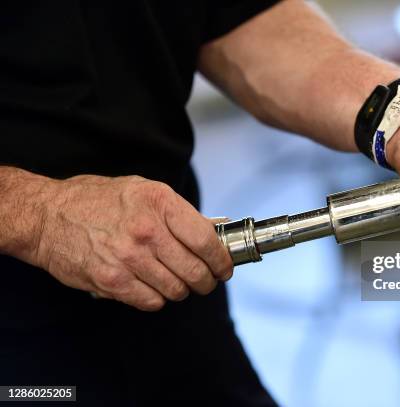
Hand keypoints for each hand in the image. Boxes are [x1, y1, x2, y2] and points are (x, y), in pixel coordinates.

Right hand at [34, 175, 232, 310]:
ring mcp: (128, 257)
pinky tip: (152, 287)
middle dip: (207, 281)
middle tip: (206, 281)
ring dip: (182, 290)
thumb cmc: (96, 200)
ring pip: (176, 290)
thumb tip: (213, 230)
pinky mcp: (111, 281)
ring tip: (176, 282)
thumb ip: (178, 212)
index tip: (225, 267)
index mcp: (159, 203)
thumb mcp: (143, 191)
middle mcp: (146, 230)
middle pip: (195, 270)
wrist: (47, 215)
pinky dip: (157, 299)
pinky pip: (151, 302)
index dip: (221, 260)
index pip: (206, 240)